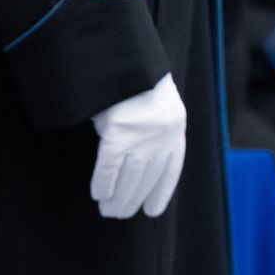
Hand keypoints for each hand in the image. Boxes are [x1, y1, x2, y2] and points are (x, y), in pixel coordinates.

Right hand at [89, 74, 186, 219]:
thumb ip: (152, 128)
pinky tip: (99, 194)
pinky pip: (109, 168)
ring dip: (119, 197)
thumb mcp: (155, 103)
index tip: (152, 210)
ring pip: (130, 177)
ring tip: (109, 211)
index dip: (161, 191)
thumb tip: (138, 158)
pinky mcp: (117, 136)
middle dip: (134, 198)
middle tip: (122, 214)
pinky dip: (104, 183)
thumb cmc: (136, 79)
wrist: (124, 60)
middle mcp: (161, 136)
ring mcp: (139, 137)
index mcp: (175, 127)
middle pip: (148, 176)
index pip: (171, 167)